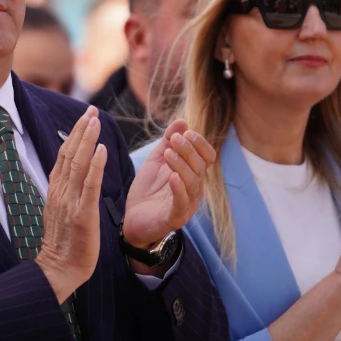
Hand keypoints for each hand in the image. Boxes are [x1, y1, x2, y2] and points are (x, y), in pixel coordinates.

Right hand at [36, 106, 107, 302]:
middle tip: (91, 109)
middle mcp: (60, 191)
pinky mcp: (82, 213)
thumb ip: (66, 190)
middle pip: (70, 153)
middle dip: (81, 129)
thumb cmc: (64, 243)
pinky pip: (90, 185)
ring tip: (95, 120)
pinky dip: (96, 165)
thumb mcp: (61, 210)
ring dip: (87, 140)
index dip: (75, 134)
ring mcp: (70, 201)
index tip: (85, 116)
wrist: (59, 268)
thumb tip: (72, 174)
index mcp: (56, 189)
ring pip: (78, 163)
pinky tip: (102, 150)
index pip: (64, 155)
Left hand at [123, 120, 214, 257]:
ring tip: (168, 153)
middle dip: (189, 151)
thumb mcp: (156, 161)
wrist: (132, 219)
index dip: (200, 143)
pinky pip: (182, 202)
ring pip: (193, 182)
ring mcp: (187, 204)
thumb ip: (167, 142)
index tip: (186, 132)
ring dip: (182, 165)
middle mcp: (194, 189)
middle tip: (174, 140)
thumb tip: (182, 121)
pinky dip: (179, 188)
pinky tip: (172, 177)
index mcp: (192, 174)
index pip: (207, 157)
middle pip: (201, 167)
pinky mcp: (176, 218)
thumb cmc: (148, 191)